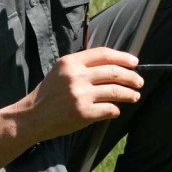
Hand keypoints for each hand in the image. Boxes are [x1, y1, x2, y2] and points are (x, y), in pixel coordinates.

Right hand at [23, 47, 142, 141]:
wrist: (32, 117)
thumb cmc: (48, 94)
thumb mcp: (61, 71)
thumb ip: (83, 66)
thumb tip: (113, 65)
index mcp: (70, 62)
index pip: (103, 54)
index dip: (122, 57)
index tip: (135, 62)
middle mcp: (76, 76)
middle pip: (113, 72)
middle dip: (131, 77)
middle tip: (139, 81)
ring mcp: (80, 95)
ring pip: (115, 91)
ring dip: (129, 94)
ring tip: (135, 96)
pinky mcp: (83, 113)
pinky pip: (109, 109)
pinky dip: (116, 110)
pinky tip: (116, 110)